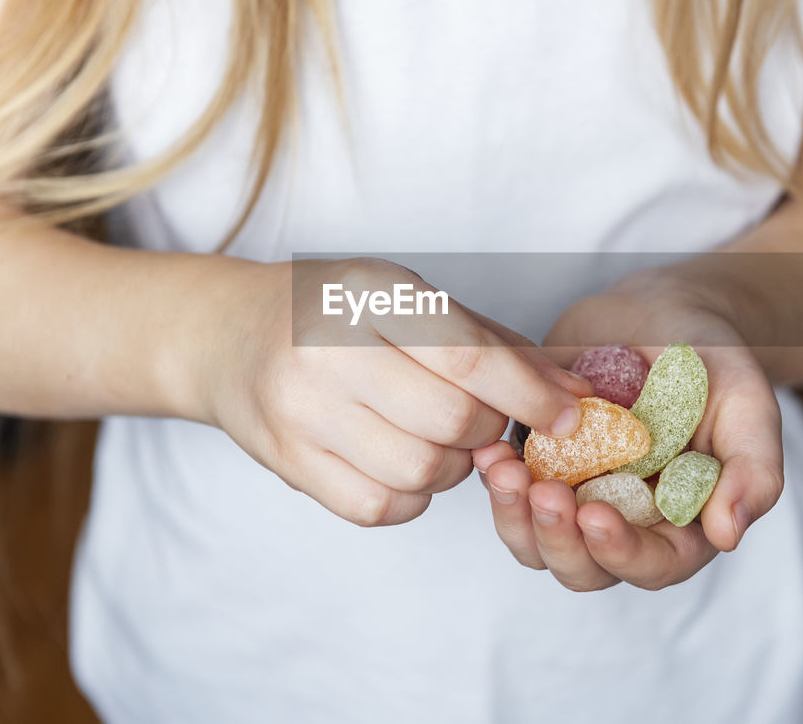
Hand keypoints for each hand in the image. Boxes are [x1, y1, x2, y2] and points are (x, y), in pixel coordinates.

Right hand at [197, 257, 592, 526]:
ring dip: (452, 465)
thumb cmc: (336, 312)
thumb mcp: (411, 298)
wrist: (229, 336)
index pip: (466, 354)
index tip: (567, 416)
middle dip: (489, 428)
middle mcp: (325, 351)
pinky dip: (412, 496)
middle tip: (481, 418)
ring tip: (437, 437)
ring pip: (421, 472)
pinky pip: (381, 508)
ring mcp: (300, 412)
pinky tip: (401, 462)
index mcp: (366, 293)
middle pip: (451, 421)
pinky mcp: (288, 464)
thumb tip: (573, 395)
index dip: (528, 393)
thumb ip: (494, 344)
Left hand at [473, 267, 782, 590]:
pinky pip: (509, 491)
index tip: (595, 516)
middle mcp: (624, 522)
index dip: (620, 552)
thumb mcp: (748, 404)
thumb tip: (729, 535)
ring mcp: (576, 497)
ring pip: (535, 540)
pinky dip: (495, 478)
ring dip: (514, 516)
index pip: (651, 565)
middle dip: (556, 538)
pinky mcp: (538, 466)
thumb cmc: (713, 361)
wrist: (659, 313)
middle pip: (583, 567)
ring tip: (503, 469)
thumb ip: (753, 469)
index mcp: (681, 525)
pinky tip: (490, 449)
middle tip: (543, 492)